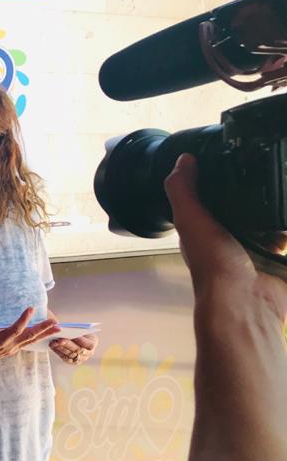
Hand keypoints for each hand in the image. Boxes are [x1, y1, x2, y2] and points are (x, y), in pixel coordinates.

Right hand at [0, 307, 59, 368]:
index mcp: (1, 341)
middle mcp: (10, 346)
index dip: (23, 320)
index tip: (31, 309)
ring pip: (32, 340)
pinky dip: (39, 337)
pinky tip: (44, 334)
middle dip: (43, 329)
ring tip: (57, 329)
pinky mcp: (14, 349)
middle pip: (29, 336)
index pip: (16, 330)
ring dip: (45, 334)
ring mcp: (13, 348)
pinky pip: (29, 342)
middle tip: (55, 323)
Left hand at [49, 333, 97, 364]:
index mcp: (93, 343)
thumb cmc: (77, 330)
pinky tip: (52, 346)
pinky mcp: (72, 361)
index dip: (81, 341)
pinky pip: (64, 357)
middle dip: (68, 344)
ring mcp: (80, 359)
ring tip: (53, 342)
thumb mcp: (79, 328)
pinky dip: (58, 351)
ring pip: (70, 354)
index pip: (89, 344)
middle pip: (78, 350)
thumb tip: (66, 329)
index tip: (73, 336)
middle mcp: (88, 353)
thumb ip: (75, 329)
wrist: (74, 337)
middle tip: (59, 339)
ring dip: (61, 348)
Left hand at [165, 153, 286, 313]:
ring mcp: (258, 250)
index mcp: (207, 228)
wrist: (246, 302)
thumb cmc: (213, 263)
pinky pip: (286, 239)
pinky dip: (284, 229)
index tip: (239, 160)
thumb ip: (183, 190)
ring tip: (281, 189)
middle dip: (258, 194)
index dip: (224, 181)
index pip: (216, 198)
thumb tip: (184, 159)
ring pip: (271, 222)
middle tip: (269, 173)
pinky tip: (284, 220)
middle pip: (248, 208)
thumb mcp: (191, 220)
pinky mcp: (280, 260)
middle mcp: (231, 238)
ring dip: (276, 210)